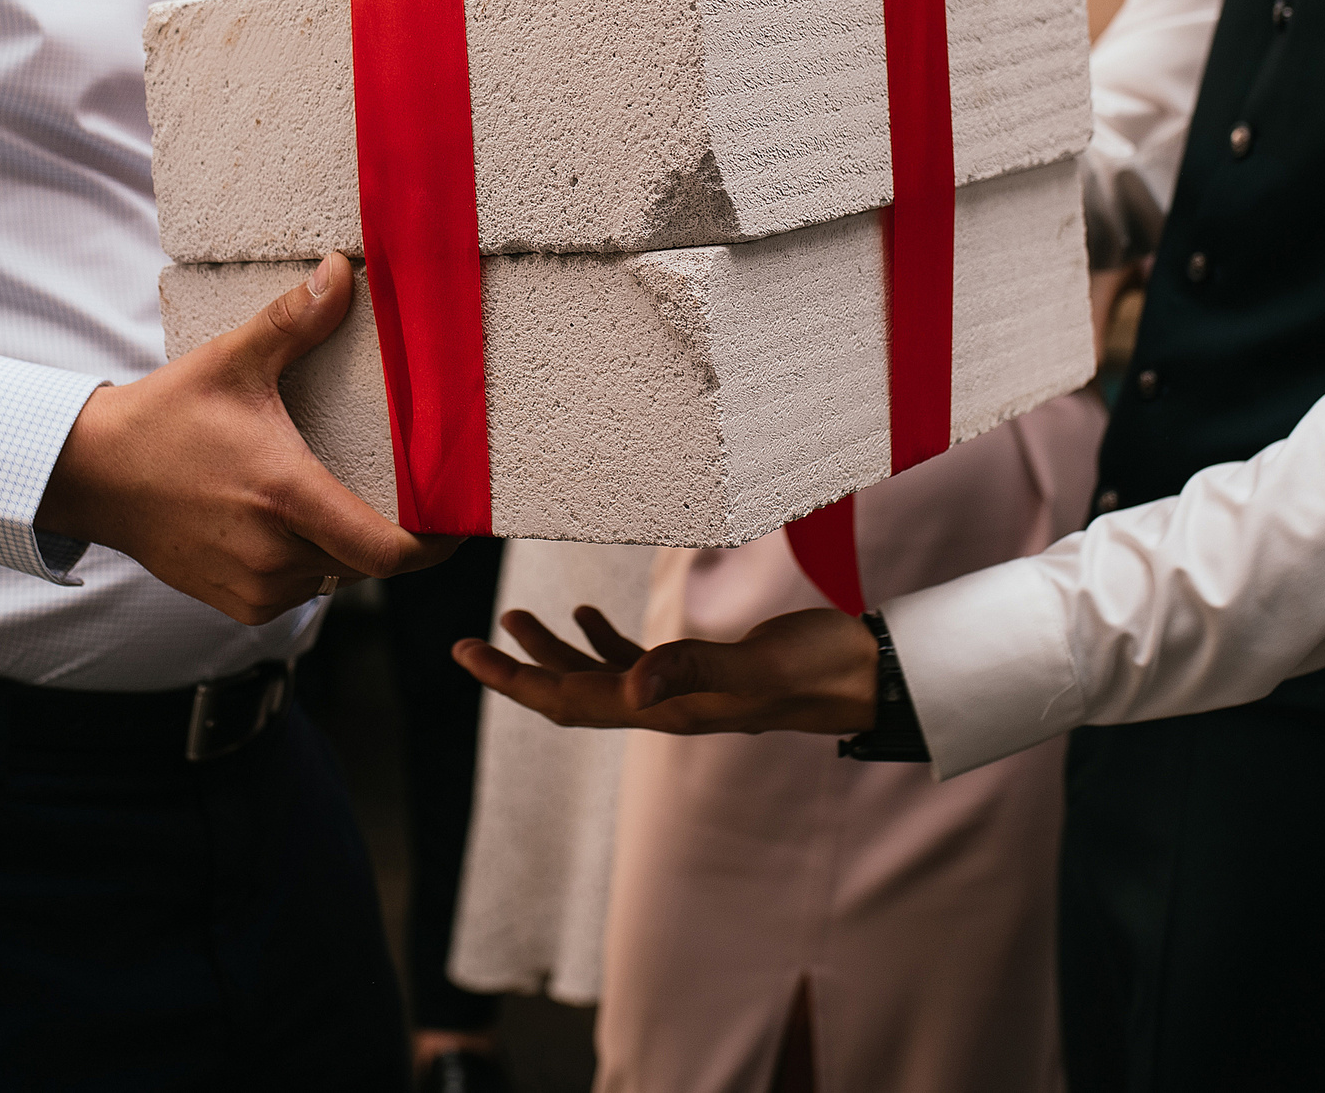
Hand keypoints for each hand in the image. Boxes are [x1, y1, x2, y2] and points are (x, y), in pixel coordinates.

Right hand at [35, 252, 457, 623]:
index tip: (459, 522)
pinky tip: (291, 521)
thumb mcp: (231, 362)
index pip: (386, 550)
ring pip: (336, 576)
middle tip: (403, 492)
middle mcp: (274, 554)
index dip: (435, 545)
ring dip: (345, 543)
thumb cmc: (162, 419)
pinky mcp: (239, 604)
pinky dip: (311, 561)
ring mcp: (255, 587)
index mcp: (285, 496)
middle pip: (368, 561)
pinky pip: (303, 590)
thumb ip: (293, 321)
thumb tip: (342, 270)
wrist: (93, 477)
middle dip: (389, 529)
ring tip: (330, 493)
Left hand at [453, 603, 879, 734]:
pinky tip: (587, 615)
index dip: (511, 680)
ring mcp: (679, 691)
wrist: (860, 675)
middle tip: (466, 645)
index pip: (566, 700)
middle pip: (568, 694)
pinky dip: (601, 641)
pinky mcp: (700, 671)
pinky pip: (634, 662)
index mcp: (662, 709)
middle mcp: (662, 705)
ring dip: (553, 652)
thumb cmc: (811, 669)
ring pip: (596, 677)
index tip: (464, 654)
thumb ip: (692, 672)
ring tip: (514, 619)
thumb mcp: (751, 665)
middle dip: (516, 671)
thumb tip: (628, 689)